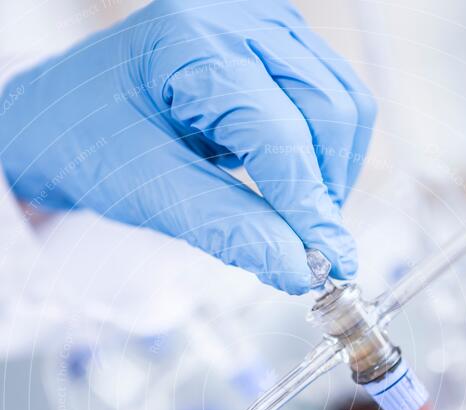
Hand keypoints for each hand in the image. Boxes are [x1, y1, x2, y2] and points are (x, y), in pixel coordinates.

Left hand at [0, 0, 375, 292]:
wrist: (64, 118)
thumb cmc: (90, 140)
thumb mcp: (152, 191)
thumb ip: (230, 229)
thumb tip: (298, 269)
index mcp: (195, 40)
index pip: (281, 134)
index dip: (309, 207)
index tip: (326, 266)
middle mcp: (240, 17)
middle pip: (329, 111)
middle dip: (324, 190)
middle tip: (306, 249)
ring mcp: (263, 27)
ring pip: (342, 106)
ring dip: (330, 173)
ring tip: (293, 217)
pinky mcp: (275, 48)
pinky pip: (330, 101)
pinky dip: (320, 155)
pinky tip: (286, 182)